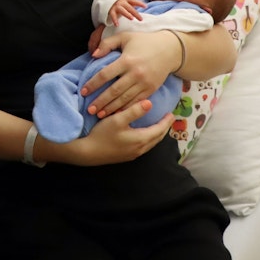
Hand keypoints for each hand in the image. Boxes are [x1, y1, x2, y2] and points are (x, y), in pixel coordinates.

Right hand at [54, 100, 171, 165]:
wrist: (87, 152)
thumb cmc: (102, 134)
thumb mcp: (118, 119)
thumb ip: (134, 111)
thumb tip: (150, 103)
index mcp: (140, 139)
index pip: (159, 130)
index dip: (166, 122)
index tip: (172, 114)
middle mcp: (140, 149)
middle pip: (157, 138)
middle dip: (163, 129)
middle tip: (167, 120)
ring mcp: (133, 154)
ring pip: (151, 144)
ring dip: (156, 135)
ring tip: (158, 126)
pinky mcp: (126, 157)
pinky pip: (143, 147)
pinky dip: (148, 140)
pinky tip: (143, 136)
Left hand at [82, 30, 180, 116]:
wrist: (171, 50)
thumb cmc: (144, 42)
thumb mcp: (125, 37)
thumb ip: (107, 44)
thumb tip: (93, 55)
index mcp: (127, 60)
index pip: (105, 74)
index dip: (93, 84)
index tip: (84, 91)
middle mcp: (135, 73)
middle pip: (114, 91)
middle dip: (100, 101)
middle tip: (89, 109)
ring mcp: (144, 83)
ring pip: (124, 99)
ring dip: (111, 108)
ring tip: (99, 115)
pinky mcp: (151, 89)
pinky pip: (136, 102)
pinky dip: (126, 109)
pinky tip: (117, 114)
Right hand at [108, 0, 144, 25]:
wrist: (108, 0)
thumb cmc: (121, 3)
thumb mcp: (128, 2)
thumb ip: (135, 4)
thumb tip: (145, 6)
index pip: (134, 1)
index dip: (140, 3)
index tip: (145, 6)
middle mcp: (122, 2)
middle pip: (129, 8)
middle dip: (135, 13)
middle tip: (141, 19)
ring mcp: (116, 6)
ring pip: (122, 10)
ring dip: (127, 14)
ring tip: (131, 18)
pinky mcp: (111, 11)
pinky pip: (113, 16)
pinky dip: (115, 20)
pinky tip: (117, 25)